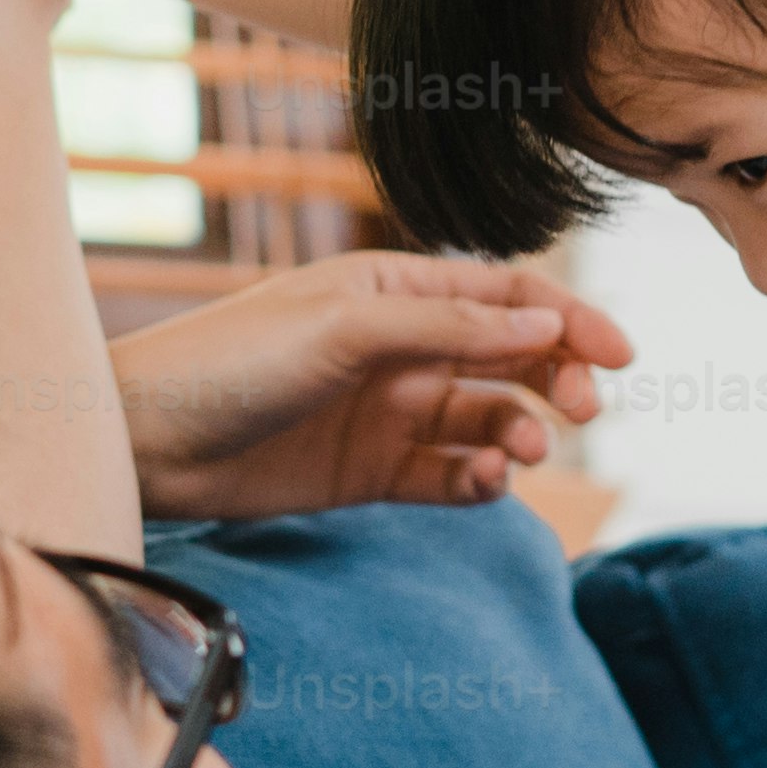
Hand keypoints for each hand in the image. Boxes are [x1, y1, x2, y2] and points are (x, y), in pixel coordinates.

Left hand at [119, 251, 631, 518]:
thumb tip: (547, 318)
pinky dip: (477, 478)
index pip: (506, 295)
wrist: (147, 441)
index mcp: (395, 287)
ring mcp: (389, 410)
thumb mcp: (345, 327)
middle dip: (558, 379)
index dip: (569, 319)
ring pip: (487, 417)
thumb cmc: (231, 361)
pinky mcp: (371, 472)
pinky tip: (481, 480)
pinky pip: (448, 473)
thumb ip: (447, 324)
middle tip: (582, 410)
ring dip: (518, 431)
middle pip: (511, 356)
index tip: (619, 355)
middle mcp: (401, 345)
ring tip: (516, 452)